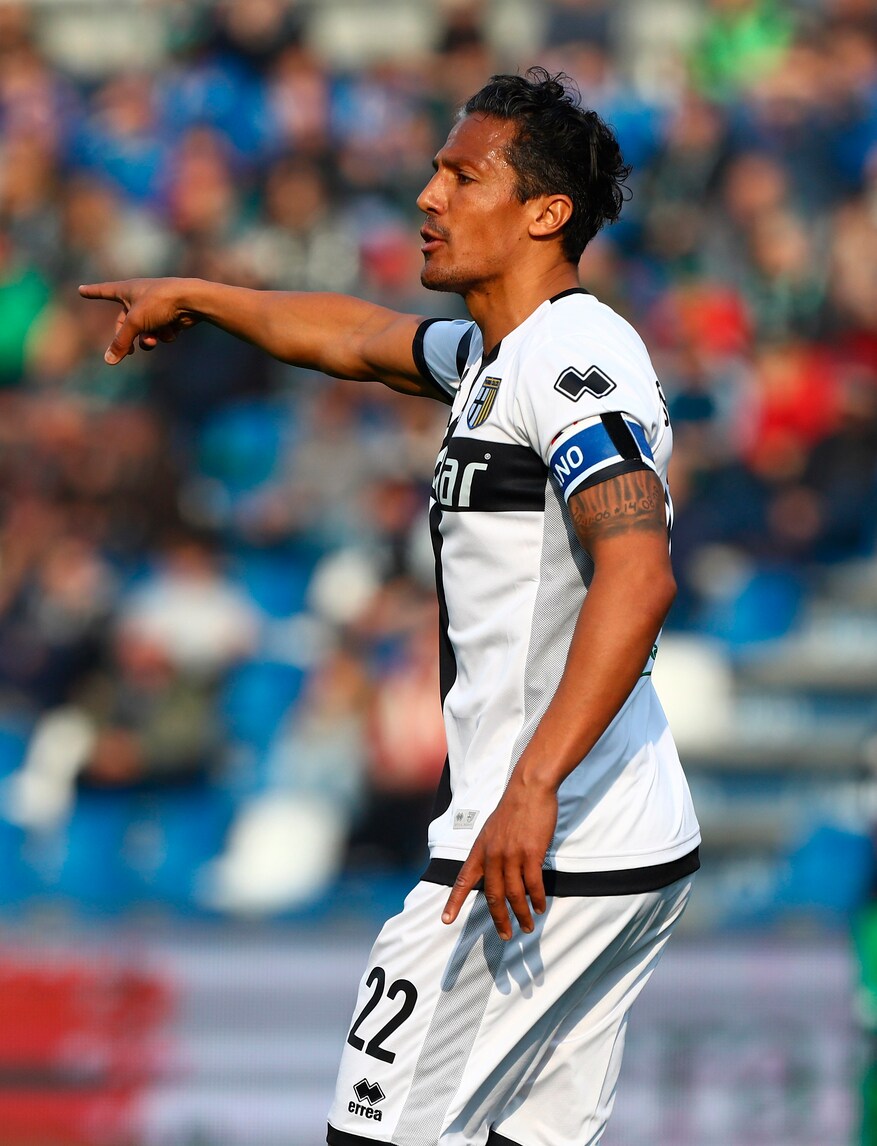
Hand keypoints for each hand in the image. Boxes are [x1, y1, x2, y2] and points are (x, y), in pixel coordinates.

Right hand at [78, 278, 199, 363]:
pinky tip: (173, 327)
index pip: (104, 291)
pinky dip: (165, 333)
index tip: (81, 290)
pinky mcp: (170, 316)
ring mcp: (155, 307)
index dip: (93, 292)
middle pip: (125, 323)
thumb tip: (108, 361)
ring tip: (154, 338)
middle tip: (129, 353)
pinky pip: (161, 331)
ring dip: (148, 338)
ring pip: (145, 331)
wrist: (191, 300)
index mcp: (127, 290)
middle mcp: (139, 298)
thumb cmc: (159, 303)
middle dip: (128, 339)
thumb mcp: (135, 323)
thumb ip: (121, 342)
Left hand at [441, 778, 556, 939]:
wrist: (529, 789)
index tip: (446, 920)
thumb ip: (491, 851)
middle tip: (506, 935)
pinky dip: (537, 899)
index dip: (454, 902)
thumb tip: (496, 872)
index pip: (462, 880)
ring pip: (514, 894)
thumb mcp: (492, 830)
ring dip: (522, 914)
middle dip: (499, 919)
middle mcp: (492, 855)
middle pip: (492, 895)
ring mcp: (511, 855)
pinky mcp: (531, 853)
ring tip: (528, 926)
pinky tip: (540, 907)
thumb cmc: (513, 809)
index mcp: (480, 850)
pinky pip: (533, 884)